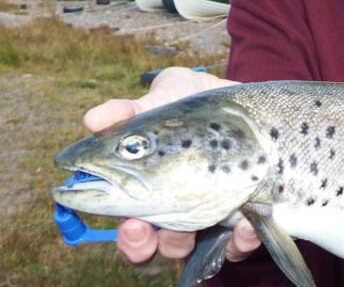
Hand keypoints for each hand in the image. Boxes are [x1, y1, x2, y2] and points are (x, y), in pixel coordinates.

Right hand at [82, 67, 258, 264]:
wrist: (243, 99)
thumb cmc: (192, 101)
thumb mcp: (164, 96)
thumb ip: (131, 110)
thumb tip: (93, 119)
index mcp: (146, 193)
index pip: (131, 230)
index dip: (129, 237)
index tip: (130, 222)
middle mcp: (174, 212)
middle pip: (153, 248)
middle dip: (143, 246)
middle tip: (143, 229)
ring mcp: (209, 216)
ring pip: (193, 250)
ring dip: (191, 243)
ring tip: (203, 223)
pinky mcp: (245, 216)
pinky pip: (241, 243)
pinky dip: (243, 240)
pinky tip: (248, 223)